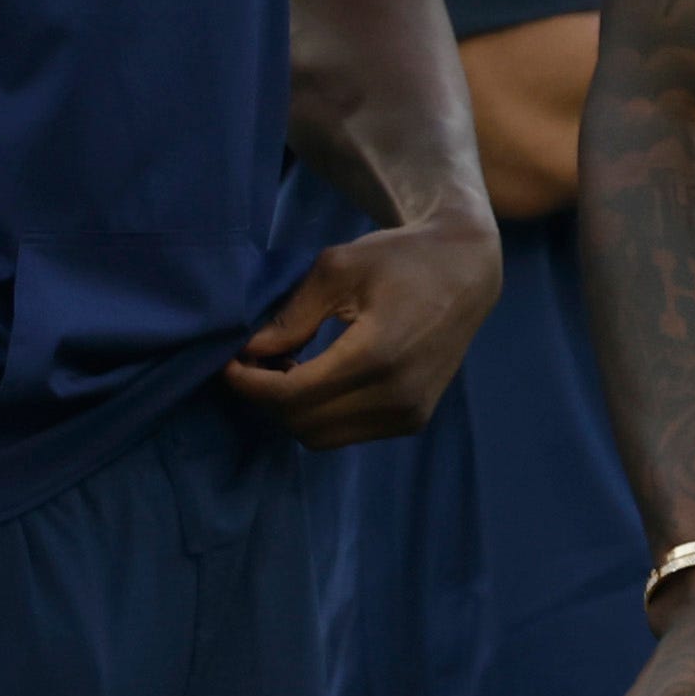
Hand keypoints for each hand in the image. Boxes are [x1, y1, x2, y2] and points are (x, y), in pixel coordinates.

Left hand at [223, 213, 501, 447]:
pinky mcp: (414, 420)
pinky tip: (317, 377)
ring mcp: (409, 414)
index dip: (251, 384)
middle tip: (254, 362)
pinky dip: (320, 414)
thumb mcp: (338, 268)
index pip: (292, 394)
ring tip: (286, 368)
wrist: (465, 272)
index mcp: (377, 355)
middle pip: (302, 423)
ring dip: (292, 411)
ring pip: (321, 437)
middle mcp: (397, 396)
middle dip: (267, 398)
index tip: (228, 363)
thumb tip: (249, 351)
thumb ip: (292, 315)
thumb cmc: (400, 258)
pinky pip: (348, 434)